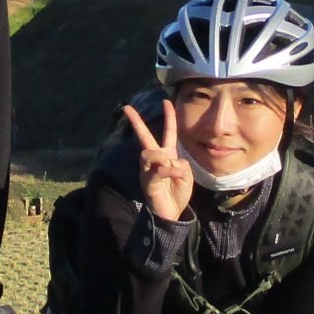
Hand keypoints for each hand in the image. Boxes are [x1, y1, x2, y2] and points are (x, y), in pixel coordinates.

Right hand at [121, 102, 193, 222]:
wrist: (171, 212)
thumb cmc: (178, 192)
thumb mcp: (186, 174)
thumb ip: (180, 163)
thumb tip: (168, 160)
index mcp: (167, 154)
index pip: (168, 132)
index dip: (169, 116)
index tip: (165, 101)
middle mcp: (155, 159)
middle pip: (144, 137)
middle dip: (136, 122)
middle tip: (126, 108)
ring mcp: (149, 170)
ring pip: (150, 153)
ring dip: (163, 158)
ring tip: (174, 170)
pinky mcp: (148, 181)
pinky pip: (158, 170)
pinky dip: (170, 171)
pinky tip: (177, 175)